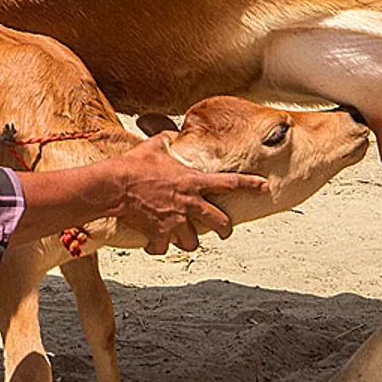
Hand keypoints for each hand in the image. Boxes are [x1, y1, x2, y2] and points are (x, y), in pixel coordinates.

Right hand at [117, 133, 267, 254]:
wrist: (116, 185)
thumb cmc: (134, 165)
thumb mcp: (154, 146)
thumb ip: (167, 140)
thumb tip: (170, 133)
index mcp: (193, 182)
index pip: (230, 182)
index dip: (250, 184)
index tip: (264, 186)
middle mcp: (190, 204)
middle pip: (220, 222)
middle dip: (225, 229)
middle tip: (225, 231)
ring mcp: (176, 222)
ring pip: (193, 242)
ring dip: (188, 241)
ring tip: (181, 239)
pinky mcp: (159, 234)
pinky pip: (163, 248)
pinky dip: (158, 247)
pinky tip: (153, 245)